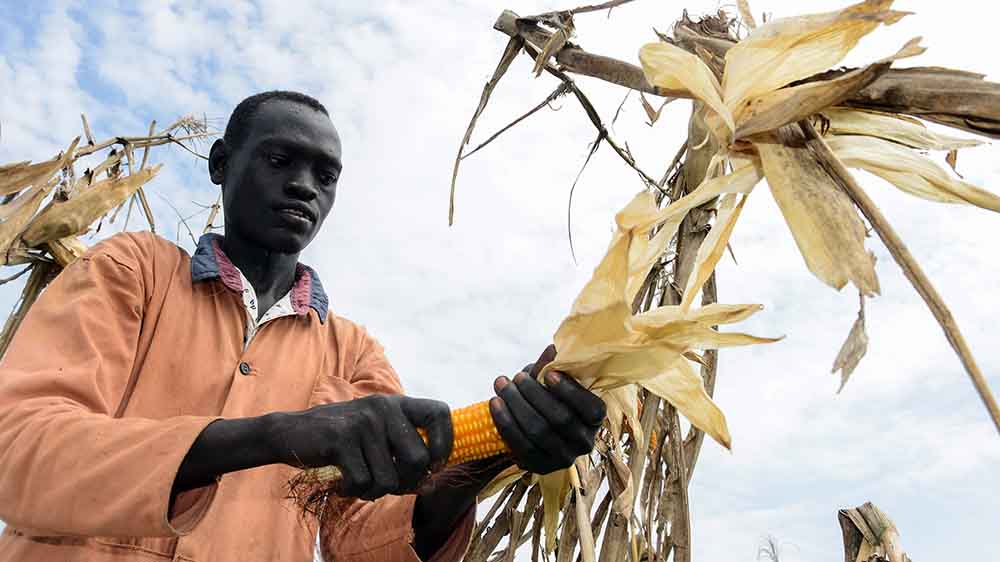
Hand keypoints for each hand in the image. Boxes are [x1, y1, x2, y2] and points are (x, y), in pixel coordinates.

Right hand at [267, 394, 451, 499]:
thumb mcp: (376, 438)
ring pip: (390, 479)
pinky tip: (342, 482)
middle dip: (405, 482)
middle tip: (384, 483)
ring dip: (374, 491)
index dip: (445, 443)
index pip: (441, 413)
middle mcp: (383, 407)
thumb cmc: (342, 440)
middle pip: (419, 460)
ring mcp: (362, 422)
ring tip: (358, 480)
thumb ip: (404, 456)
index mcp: (396, 403)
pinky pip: (363, 482)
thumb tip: (432, 485)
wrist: (290, 433)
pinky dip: (353, 490)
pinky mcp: (341, 440)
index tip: (433, 465)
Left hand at [489, 345, 605, 473]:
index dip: (570, 391)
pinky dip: (505, 422)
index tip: (547, 374)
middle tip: (517, 376)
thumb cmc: (546, 397)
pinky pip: (520, 445)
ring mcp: (563, 458)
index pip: (591, 409)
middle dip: (534, 394)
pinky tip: (494, 402)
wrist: (530, 429)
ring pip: (538, 431)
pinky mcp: (540, 467)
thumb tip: (552, 349)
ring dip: (516, 404)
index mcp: (595, 419)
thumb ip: (552, 367)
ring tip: (502, 384)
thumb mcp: (551, 381)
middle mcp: (584, 442)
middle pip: (560, 419)